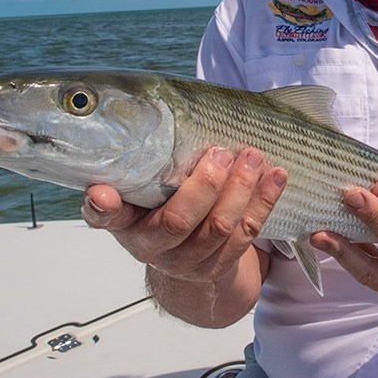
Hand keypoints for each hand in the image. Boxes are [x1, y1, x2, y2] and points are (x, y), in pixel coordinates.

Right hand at [82, 147, 286, 284]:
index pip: (105, 215)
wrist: (186, 259)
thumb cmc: (166, 205)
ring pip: (219, 228)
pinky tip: (275, 177)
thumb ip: (145, 161)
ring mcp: (186, 262)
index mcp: (125, 221)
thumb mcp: (146, 187)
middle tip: (221, 153)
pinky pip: (246, 235)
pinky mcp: (218, 268)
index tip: (102, 193)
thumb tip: (153, 110)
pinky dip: (263, 202)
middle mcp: (150, 247)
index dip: (102, 207)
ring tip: (254, 157)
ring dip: (242, 189)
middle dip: (206, 185)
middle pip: (178, 221)